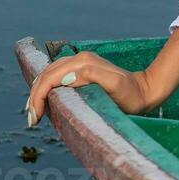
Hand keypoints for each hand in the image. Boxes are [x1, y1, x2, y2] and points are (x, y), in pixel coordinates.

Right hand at [26, 51, 154, 127]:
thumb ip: (92, 76)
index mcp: (83, 62)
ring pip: (49, 75)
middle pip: (46, 75)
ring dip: (38, 92)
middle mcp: (80, 59)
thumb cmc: (131, 94)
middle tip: (33, 120)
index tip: (36, 118)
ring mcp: (81, 63)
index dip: (38, 97)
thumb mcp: (115, 85)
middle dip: (34, 96)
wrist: (145, 91)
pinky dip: (46, 88)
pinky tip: (45, 102)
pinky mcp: (82, 69)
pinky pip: (57, 76)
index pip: (50, 78)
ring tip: (35, 113)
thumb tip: (67, 76)